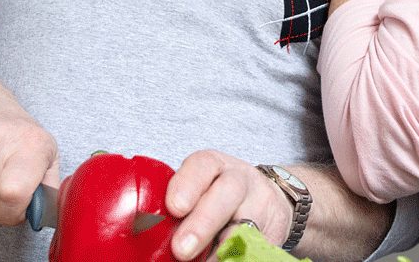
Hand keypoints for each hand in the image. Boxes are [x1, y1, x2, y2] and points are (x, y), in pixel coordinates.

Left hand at [166, 150, 291, 260]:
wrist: (270, 203)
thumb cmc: (218, 197)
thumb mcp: (199, 190)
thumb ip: (178, 206)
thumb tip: (147, 233)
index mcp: (214, 166)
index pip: (202, 166)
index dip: (187, 184)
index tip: (174, 207)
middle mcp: (239, 181)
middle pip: (227, 194)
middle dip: (203, 222)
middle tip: (181, 249)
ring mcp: (259, 206)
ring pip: (246, 224)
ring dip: (223, 249)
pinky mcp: (272, 233)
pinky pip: (257, 248)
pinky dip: (239, 258)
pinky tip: (223, 261)